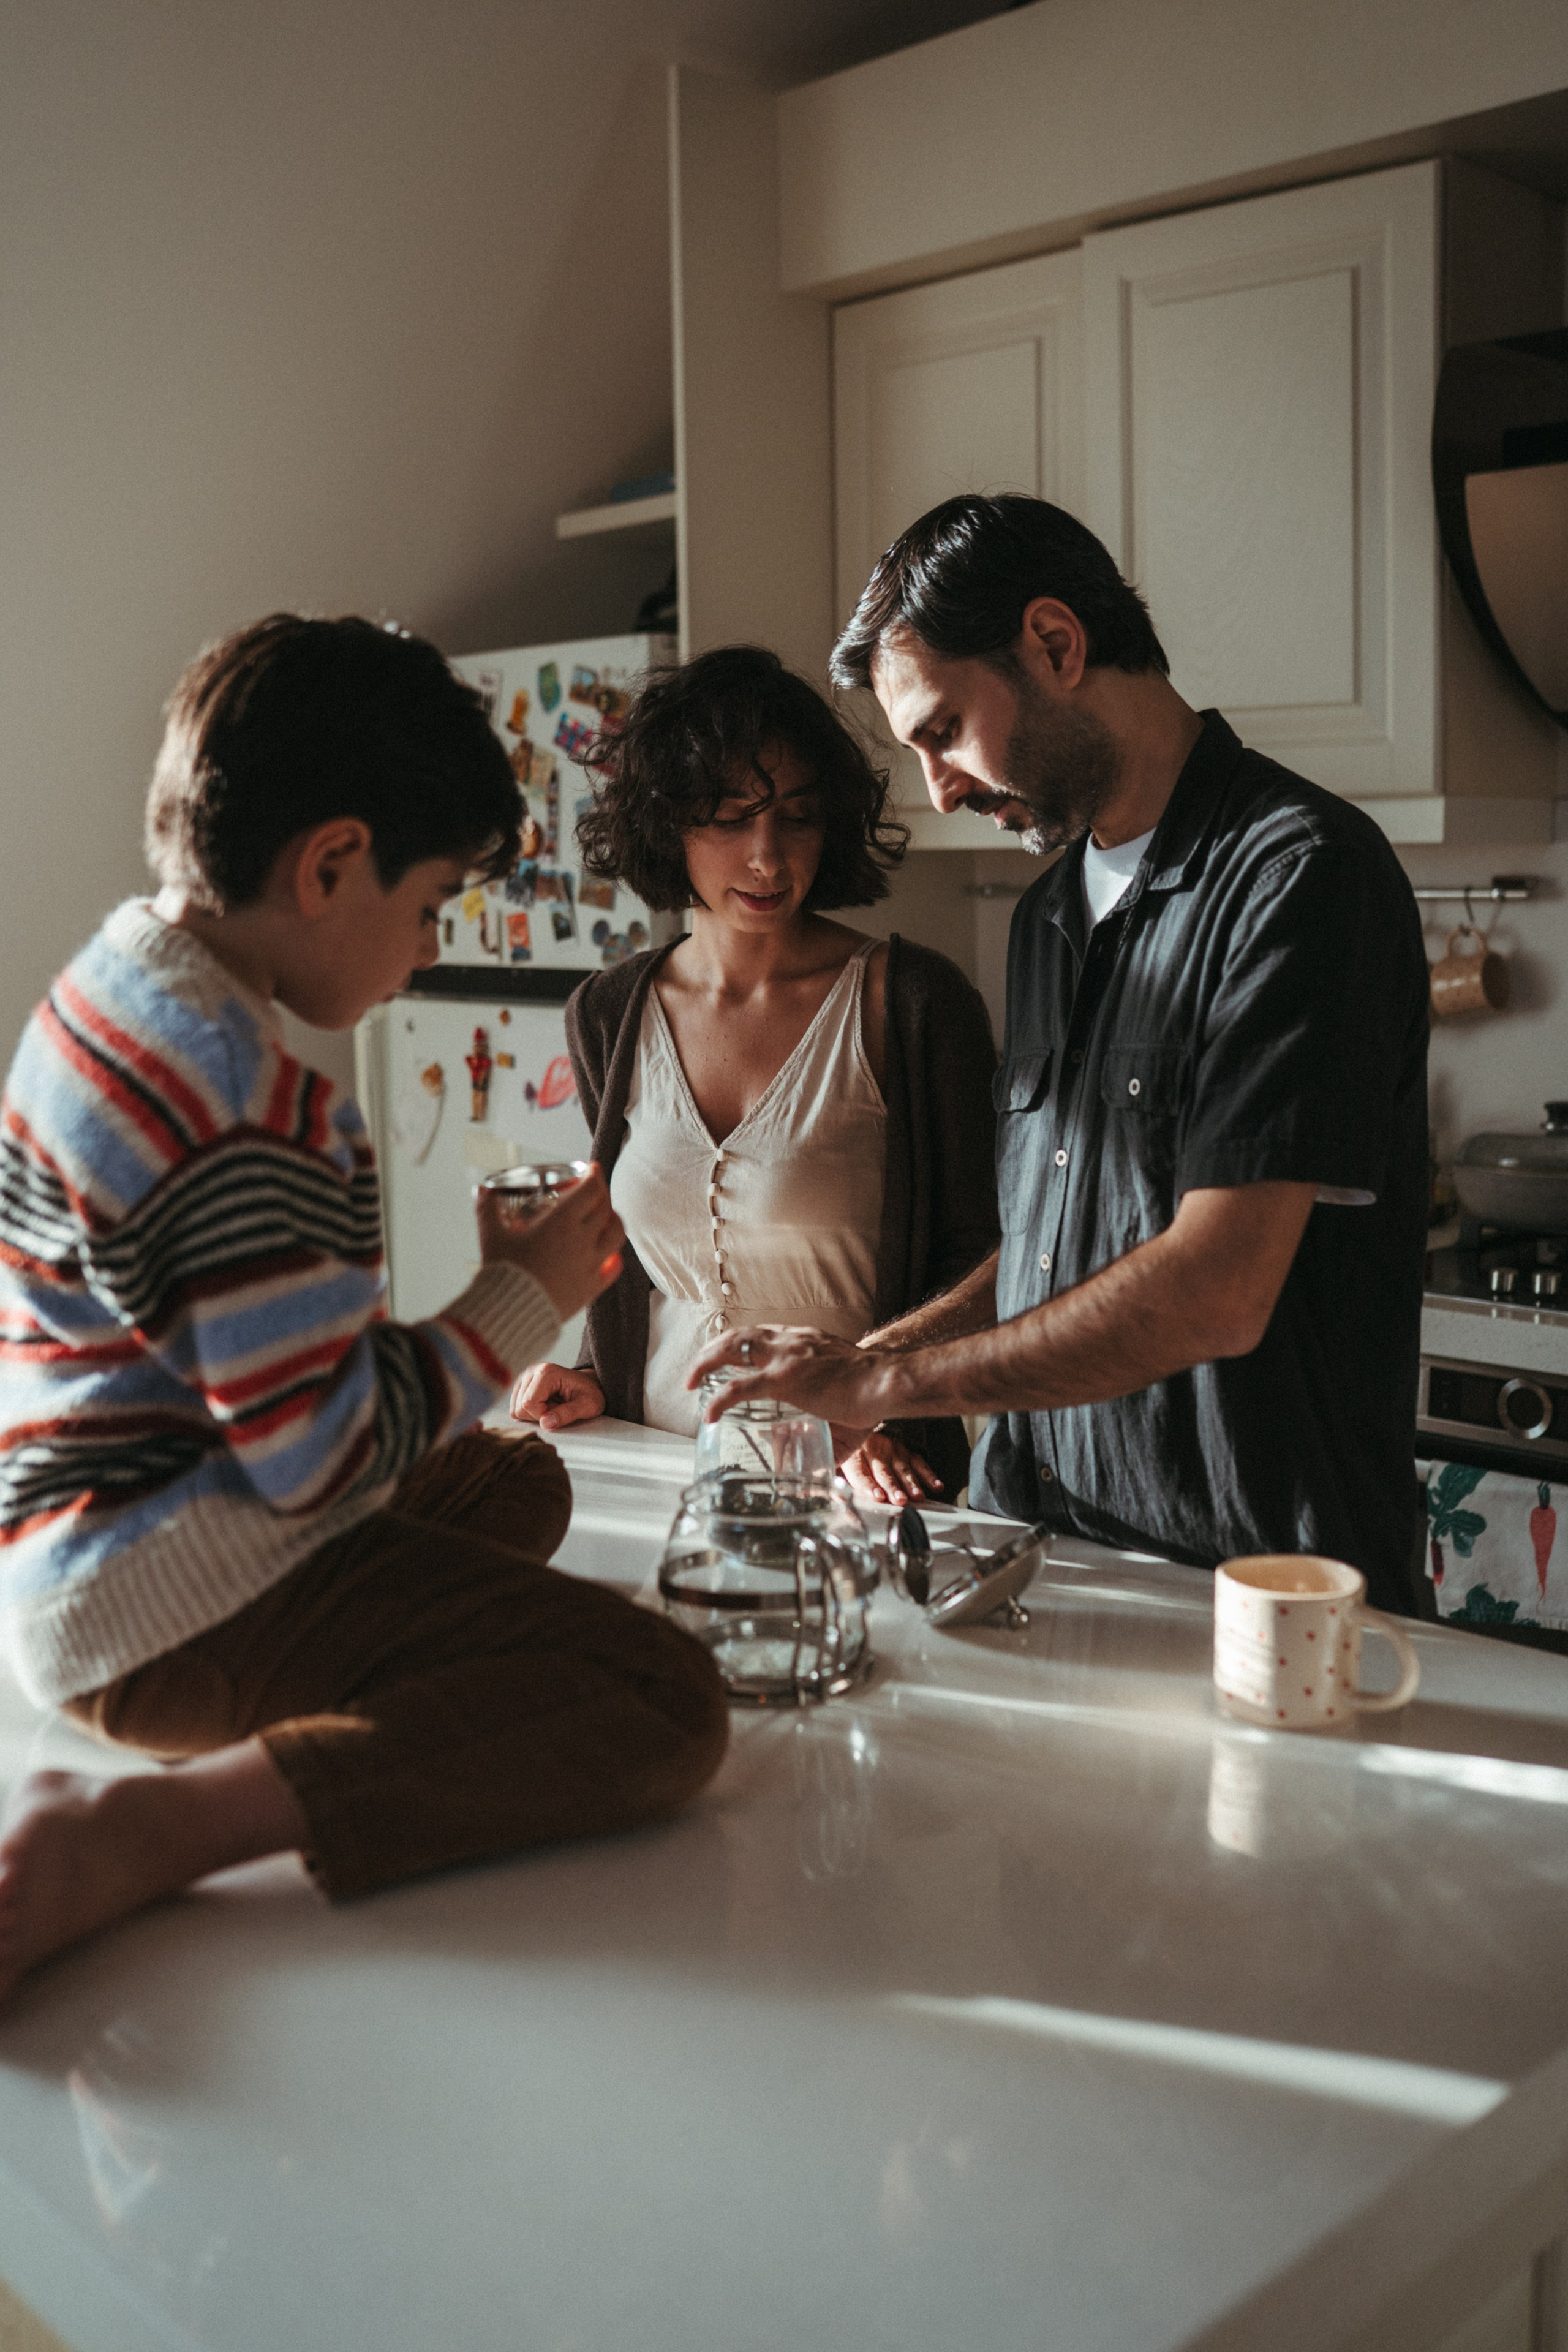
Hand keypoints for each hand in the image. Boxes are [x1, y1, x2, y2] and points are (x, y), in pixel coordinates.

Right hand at [476, 1163, 623, 1323]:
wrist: (512, 1312)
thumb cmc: (503, 1272)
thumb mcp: (492, 1236)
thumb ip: (487, 1210)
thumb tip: (482, 1192)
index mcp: (562, 1222)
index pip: (592, 1190)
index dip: (595, 1176)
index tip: (592, 1170)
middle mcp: (582, 1240)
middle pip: (606, 1209)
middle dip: (601, 1196)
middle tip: (592, 1194)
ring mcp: (591, 1265)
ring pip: (617, 1235)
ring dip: (613, 1222)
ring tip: (604, 1219)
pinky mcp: (592, 1288)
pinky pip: (614, 1268)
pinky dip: (614, 1257)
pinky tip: (607, 1255)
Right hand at [510, 1363, 605, 1431]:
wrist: (589, 1386)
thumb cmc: (591, 1394)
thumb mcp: (588, 1405)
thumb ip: (567, 1413)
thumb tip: (545, 1423)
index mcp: (546, 1371)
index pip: (528, 1403)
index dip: (543, 1415)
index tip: (561, 1410)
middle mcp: (531, 1371)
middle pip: (520, 1408)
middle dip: (539, 1415)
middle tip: (558, 1408)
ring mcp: (524, 1378)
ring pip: (515, 1411)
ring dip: (535, 1415)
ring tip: (553, 1406)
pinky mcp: (521, 1387)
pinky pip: (516, 1410)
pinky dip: (530, 1414)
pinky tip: (545, 1406)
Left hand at [688, 1323, 891, 1429]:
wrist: (887, 1382)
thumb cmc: (872, 1388)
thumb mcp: (839, 1387)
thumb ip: (823, 1409)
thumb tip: (818, 1445)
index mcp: (803, 1340)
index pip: (761, 1334)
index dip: (736, 1343)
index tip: (723, 1358)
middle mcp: (791, 1341)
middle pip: (739, 1335)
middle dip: (711, 1350)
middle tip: (695, 1371)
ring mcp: (786, 1359)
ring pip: (732, 1349)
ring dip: (705, 1363)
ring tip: (690, 1382)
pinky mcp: (786, 1380)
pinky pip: (739, 1388)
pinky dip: (718, 1400)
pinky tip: (708, 1413)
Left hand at [839, 1430, 943, 1508]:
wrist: (861, 1425)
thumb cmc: (850, 1454)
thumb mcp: (838, 1465)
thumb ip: (836, 1483)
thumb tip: (835, 1500)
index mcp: (854, 1456)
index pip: (861, 1473)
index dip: (869, 1485)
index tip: (877, 1496)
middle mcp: (874, 1451)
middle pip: (884, 1472)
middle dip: (893, 1487)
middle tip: (899, 1500)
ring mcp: (892, 1450)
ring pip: (903, 1468)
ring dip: (911, 1483)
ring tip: (917, 1496)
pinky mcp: (906, 1450)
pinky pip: (919, 1463)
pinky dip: (929, 1475)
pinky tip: (936, 1486)